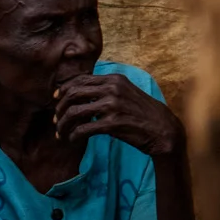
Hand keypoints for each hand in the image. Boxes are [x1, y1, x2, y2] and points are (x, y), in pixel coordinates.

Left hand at [53, 72, 183, 157]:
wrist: (163, 129)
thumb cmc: (143, 113)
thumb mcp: (127, 93)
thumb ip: (107, 90)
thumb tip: (81, 95)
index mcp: (114, 79)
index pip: (80, 80)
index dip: (63, 90)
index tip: (56, 101)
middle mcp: (112, 89)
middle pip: (73, 94)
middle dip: (60, 108)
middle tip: (57, 120)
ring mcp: (112, 106)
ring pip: (75, 112)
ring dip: (63, 124)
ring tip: (61, 133)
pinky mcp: (113, 124)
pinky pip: (83, 129)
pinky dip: (73, 135)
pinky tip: (72, 140)